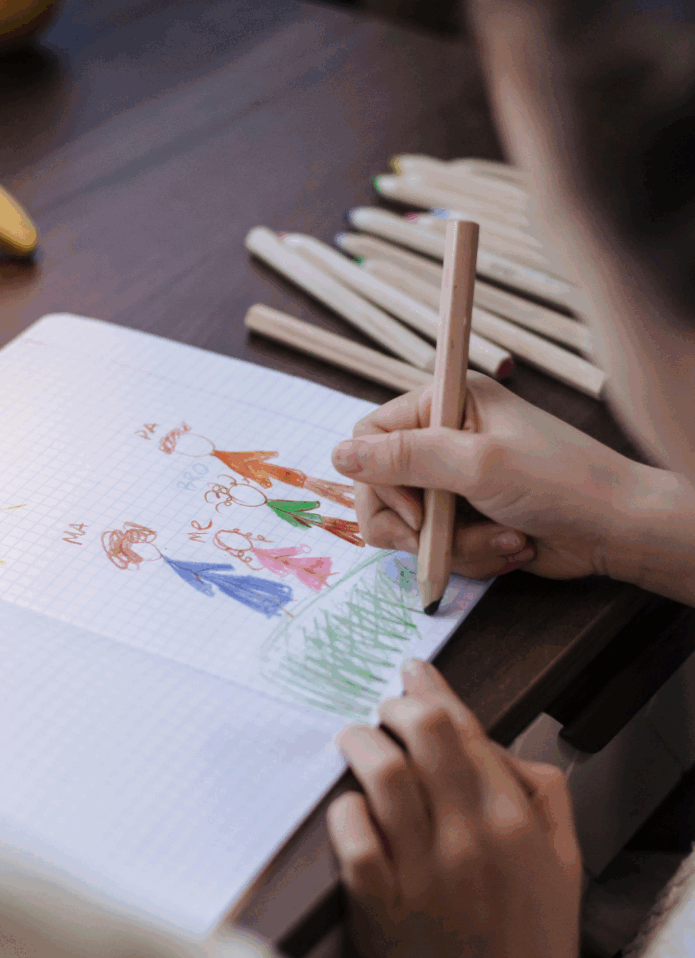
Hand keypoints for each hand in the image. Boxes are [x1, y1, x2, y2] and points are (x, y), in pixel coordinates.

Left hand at [327, 659, 580, 957]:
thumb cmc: (528, 940)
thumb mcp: (563, 866)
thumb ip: (545, 796)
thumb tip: (501, 743)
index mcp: (512, 822)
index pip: (466, 728)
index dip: (431, 689)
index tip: (413, 672)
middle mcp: (470, 840)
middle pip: (424, 734)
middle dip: (395, 708)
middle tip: (384, 711)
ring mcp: (426, 875)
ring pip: (384, 775)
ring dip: (360, 745)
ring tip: (354, 743)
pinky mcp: (384, 909)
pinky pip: (354, 841)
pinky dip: (344, 813)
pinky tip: (348, 807)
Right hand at [330, 373, 694, 595]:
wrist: (618, 531)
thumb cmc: (560, 482)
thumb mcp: (477, 464)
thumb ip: (405, 458)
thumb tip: (338, 455)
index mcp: (445, 403)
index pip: (370, 435)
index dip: (379, 477)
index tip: (414, 510)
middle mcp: (442, 438)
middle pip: (379, 486)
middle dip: (413, 523)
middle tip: (437, 537)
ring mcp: (452, 481)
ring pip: (406, 525)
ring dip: (449, 543)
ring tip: (496, 539)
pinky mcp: (464, 518)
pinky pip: (435, 546)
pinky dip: (468, 554)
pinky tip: (509, 546)